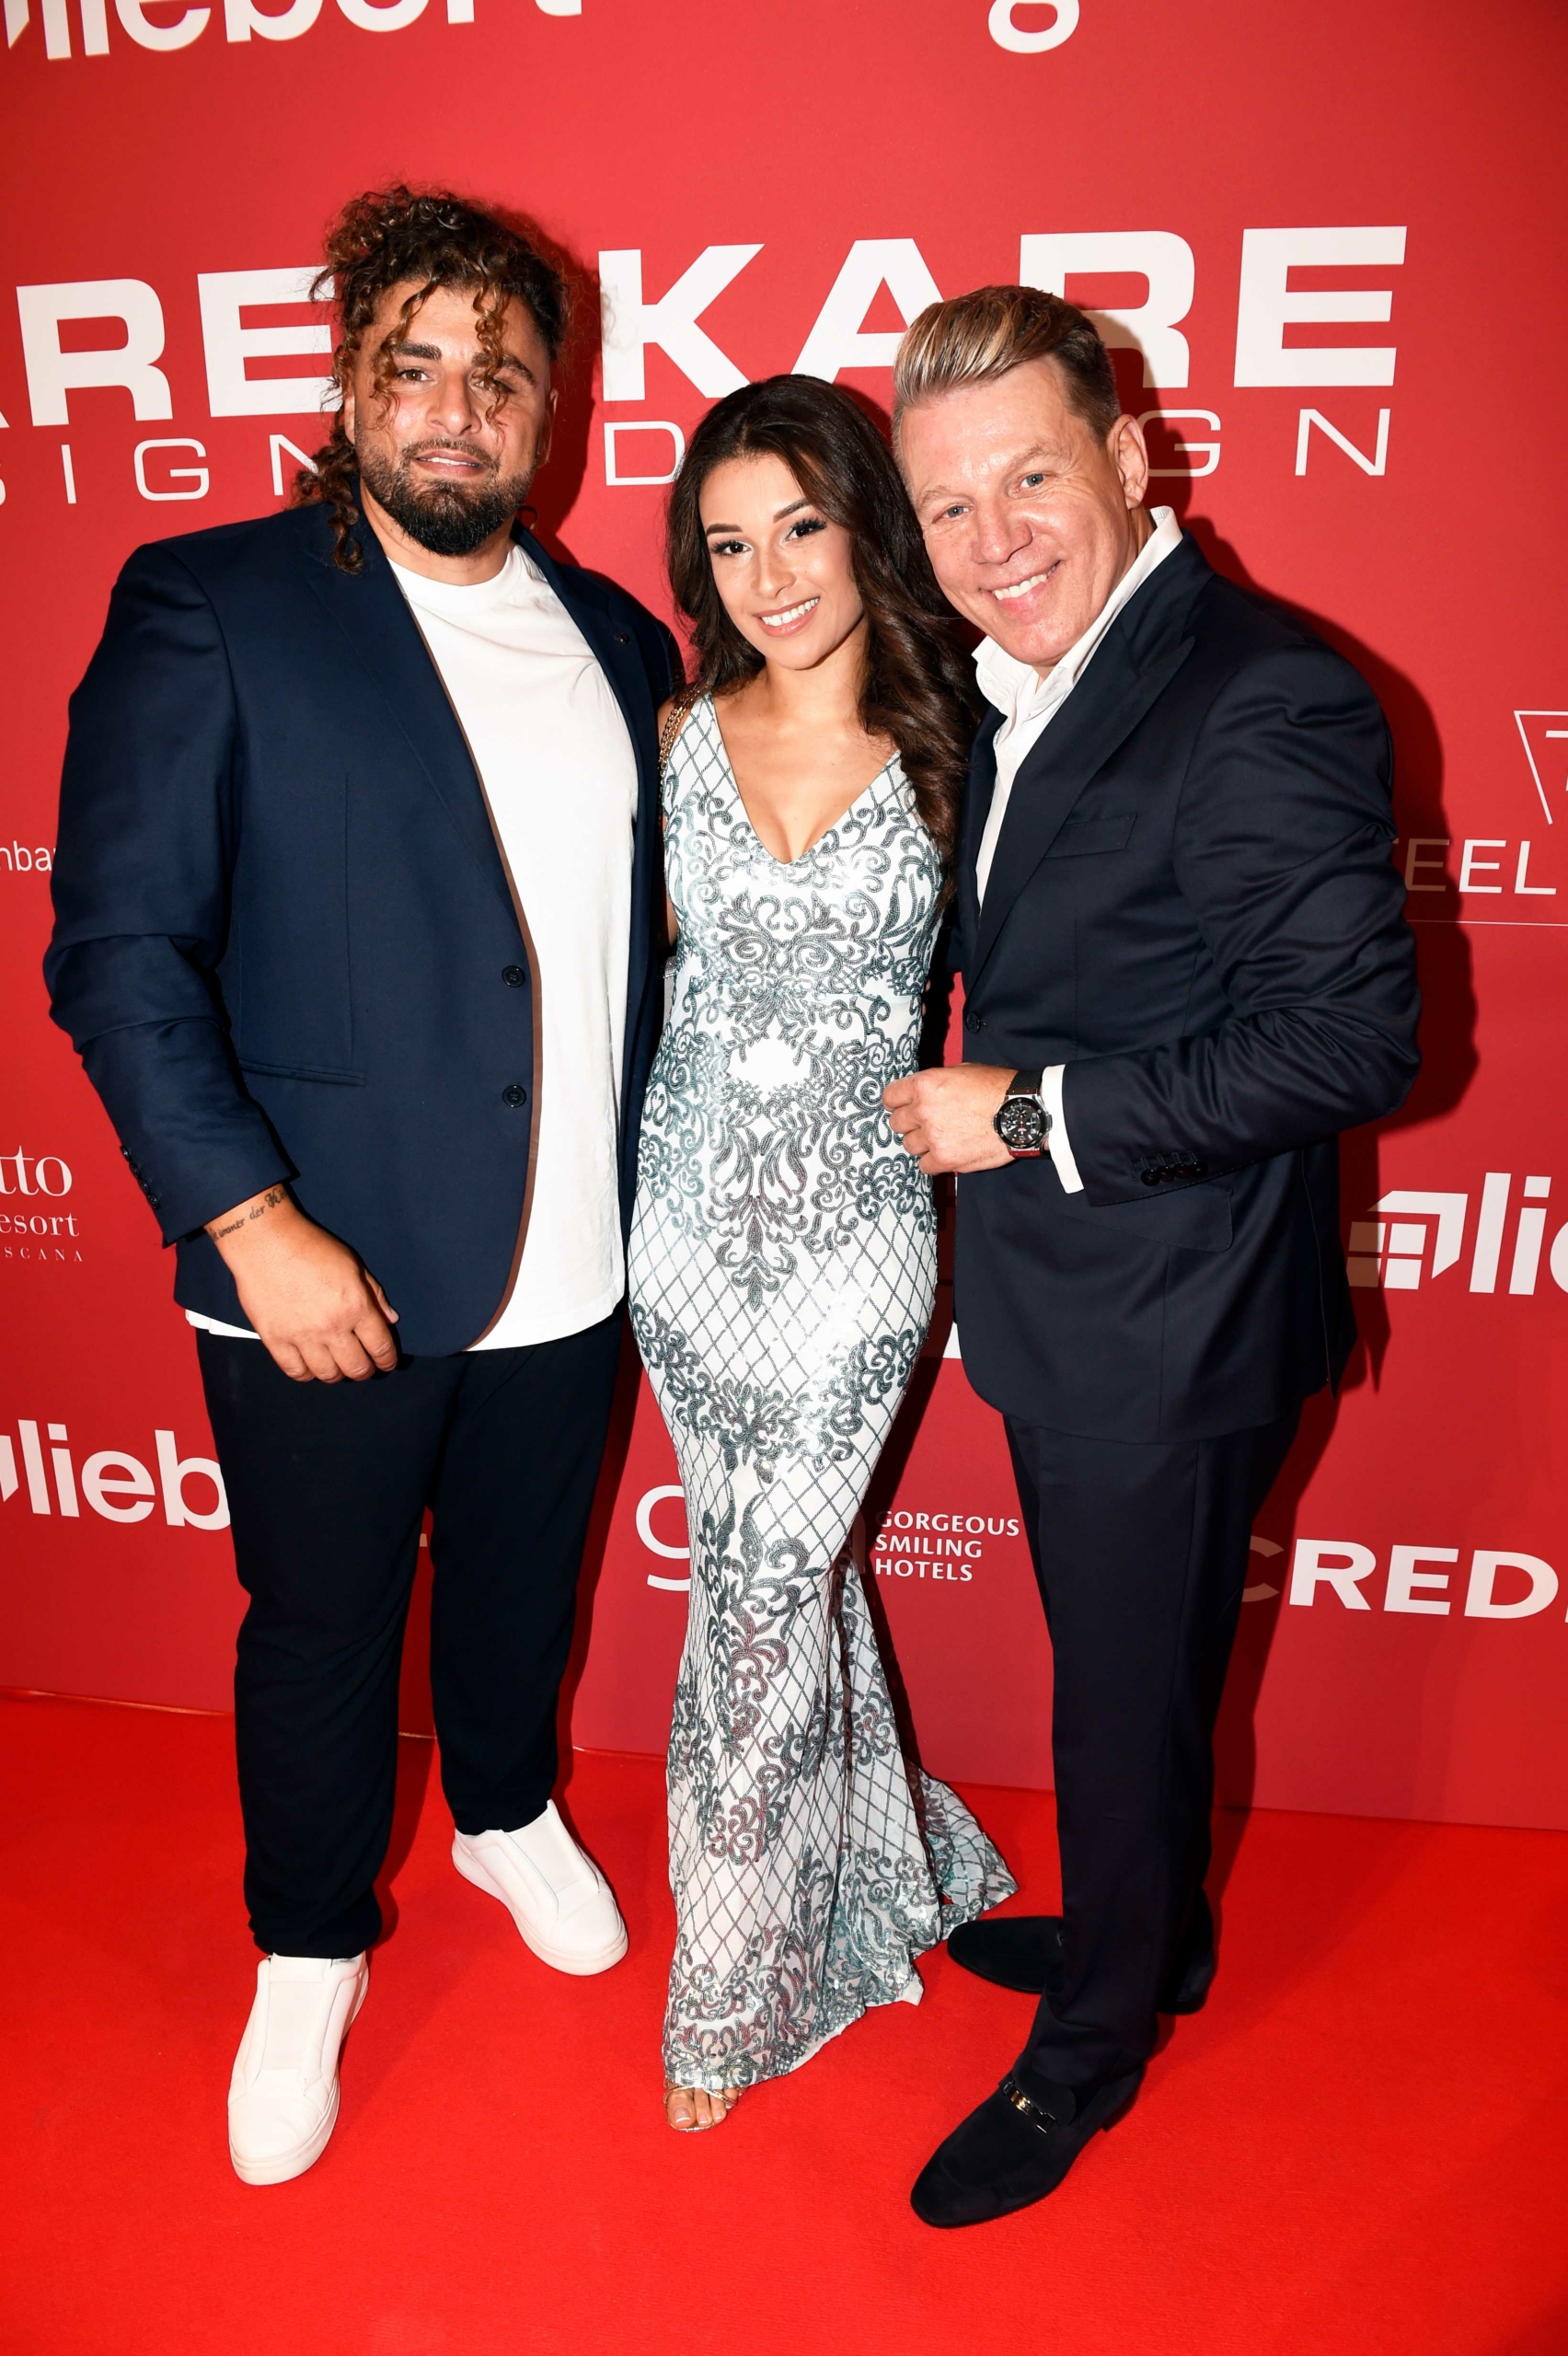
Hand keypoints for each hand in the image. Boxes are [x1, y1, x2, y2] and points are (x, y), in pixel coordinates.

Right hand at [205, 1187, 399, 1381]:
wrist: (266, 1241)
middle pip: (356, 1368)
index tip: (386, 1364)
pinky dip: (307, 1373)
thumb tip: (389, 1319)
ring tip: (337, 1366)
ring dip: (337, 1374)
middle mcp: (331, 1326)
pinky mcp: (275, 1339)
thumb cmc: (311, 1247)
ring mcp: (302, 1336)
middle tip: (363, 1367)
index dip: (387, 1360)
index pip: (380, 1347)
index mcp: (356, 1306)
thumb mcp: (353, 1264)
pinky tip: (310, 1365)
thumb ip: (374, 1294)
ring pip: (327, 1374)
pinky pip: (295, 1371)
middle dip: (365, 1371)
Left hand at [883, 1065, 1017, 1174]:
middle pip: (897, 1123)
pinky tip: (947, 1153)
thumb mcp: (963, 1071)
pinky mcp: (945, 1159)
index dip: (896, 1102)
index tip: (902, 1106)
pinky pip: (925, 1166)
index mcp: (925, 1085)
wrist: (1021, 1112)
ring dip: (922, 1143)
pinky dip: (934, 1162)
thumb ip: (938, 1083)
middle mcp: (923, 1111)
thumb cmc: (997, 1088)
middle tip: (927, 1123)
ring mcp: (933, 1137)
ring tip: (942, 1139)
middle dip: (910, 1123)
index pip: (890, 1097)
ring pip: (909, 1145)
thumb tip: (927, 1092)